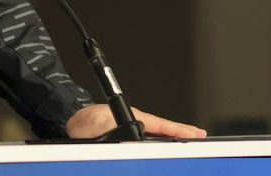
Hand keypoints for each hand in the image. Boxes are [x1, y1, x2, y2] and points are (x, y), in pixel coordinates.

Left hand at [66, 104, 206, 139]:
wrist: (69, 122)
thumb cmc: (83, 120)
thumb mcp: (98, 125)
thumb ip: (115, 132)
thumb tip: (134, 143)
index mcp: (134, 116)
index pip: (162, 125)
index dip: (180, 130)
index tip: (196, 134)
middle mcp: (136, 123)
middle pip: (164, 132)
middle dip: (183, 136)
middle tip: (200, 140)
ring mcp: (132, 132)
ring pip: (156, 140)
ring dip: (172, 142)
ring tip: (187, 148)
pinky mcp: (125, 141)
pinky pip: (146, 147)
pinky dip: (158, 150)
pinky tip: (163, 155)